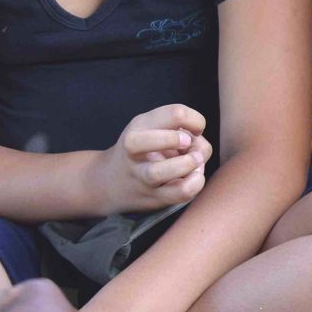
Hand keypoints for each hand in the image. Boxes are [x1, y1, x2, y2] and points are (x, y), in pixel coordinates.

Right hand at [93, 104, 211, 212]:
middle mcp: (135, 151)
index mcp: (139, 128)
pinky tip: (195, 177)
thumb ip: (181, 129)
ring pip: (162, 172)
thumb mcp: (153, 129)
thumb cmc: (144, 150)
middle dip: (179, 140)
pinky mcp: (155, 197)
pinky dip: (195, 183)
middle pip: (157, 141)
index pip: (175, 113)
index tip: (195, 131)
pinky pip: (180, 192)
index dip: (196, 121)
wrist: (111, 182)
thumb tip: (201, 147)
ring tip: (196, 162)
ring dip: (188, 164)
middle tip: (189, 144)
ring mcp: (142, 177)